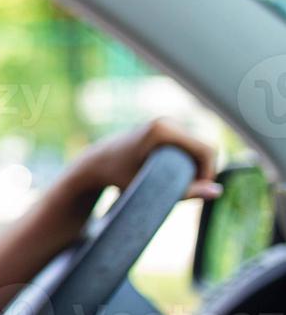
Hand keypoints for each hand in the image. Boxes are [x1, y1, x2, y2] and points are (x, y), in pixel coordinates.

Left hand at [71, 118, 221, 201]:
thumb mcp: (151, 189)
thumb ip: (185, 192)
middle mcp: (167, 122)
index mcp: (163, 130)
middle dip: (204, 170)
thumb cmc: (119, 177)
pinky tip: (179, 176)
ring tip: (184, 185)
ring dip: (198, 166)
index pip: (206, 150)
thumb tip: (217, 192)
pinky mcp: (165, 128)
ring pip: (200, 145)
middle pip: (206, 147)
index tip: (199, 191)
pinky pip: (191, 144)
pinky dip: (191, 160)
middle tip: (190, 191)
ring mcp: (166, 122)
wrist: (96, 162)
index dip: (210, 172)